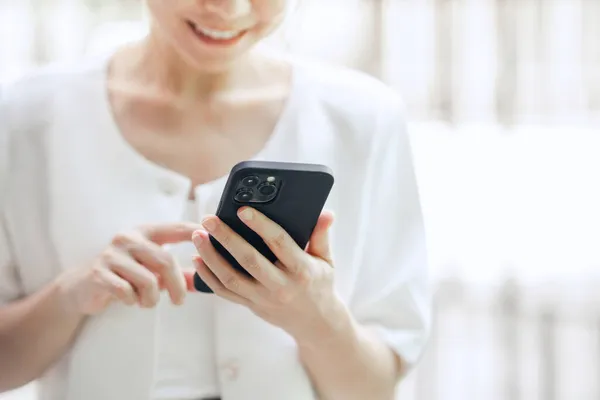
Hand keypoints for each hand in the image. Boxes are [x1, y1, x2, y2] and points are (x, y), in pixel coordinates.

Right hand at [55, 223, 200, 315]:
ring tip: (147, 302)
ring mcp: (112, 254)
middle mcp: (129, 238)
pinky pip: (127, 292)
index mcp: (145, 232)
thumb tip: (204, 280)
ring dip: (152, 298)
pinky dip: (133, 301)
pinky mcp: (99, 273)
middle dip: (177, 286)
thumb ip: (177, 274)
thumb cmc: (125, 275)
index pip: (176, 228)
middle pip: (165, 261)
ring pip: (148, 280)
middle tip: (179, 301)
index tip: (213, 235)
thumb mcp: (151, 270)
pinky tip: (130, 300)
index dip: (196, 232)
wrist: (82, 287)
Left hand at [192, 207, 346, 344]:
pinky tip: (197, 259)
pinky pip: (225, 292)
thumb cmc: (319, 285)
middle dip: (226, 238)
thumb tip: (326, 213)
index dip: (260, 225)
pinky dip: (208, 276)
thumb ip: (321, 235)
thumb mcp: (326, 261)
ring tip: (197, 236)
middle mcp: (281, 286)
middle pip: (249, 260)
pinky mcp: (251, 305)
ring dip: (211, 256)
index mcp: (302, 270)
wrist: (315, 324)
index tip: (243, 210)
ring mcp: (263, 298)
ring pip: (231, 278)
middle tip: (209, 220)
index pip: (279, 243)